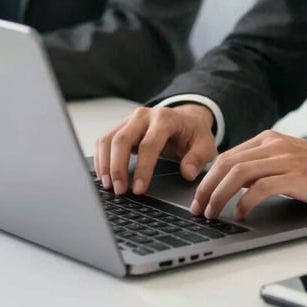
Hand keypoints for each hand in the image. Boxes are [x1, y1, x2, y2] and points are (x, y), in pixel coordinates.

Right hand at [94, 104, 216, 194]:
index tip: (138, 189)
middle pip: (122, 139)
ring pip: (109, 139)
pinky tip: (104, 176)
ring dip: (105, 164)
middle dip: (118, 167)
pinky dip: (101, 159)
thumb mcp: (205, 145)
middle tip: (119, 190)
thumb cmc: (194, 134)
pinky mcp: (121, 126)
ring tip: (108, 186)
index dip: (142, 168)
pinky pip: (104, 141)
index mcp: (166, 118)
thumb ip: (198, 158)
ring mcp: (130, 119)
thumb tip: (187, 173)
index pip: (149, 144)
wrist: (186, 120)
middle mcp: (144, 116)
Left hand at [190, 130, 306, 218]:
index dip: (209, 177)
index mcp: (271, 139)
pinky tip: (240, 214)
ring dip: (220, 195)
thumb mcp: (289, 161)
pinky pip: (261, 187)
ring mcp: (286, 159)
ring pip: (239, 174)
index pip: (228, 155)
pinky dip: (245, 202)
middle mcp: (275, 145)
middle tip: (199, 208)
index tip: (199, 197)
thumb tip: (234, 185)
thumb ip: (264, 167)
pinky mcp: (297, 176)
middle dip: (207, 188)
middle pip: (228, 163)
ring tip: (213, 213)